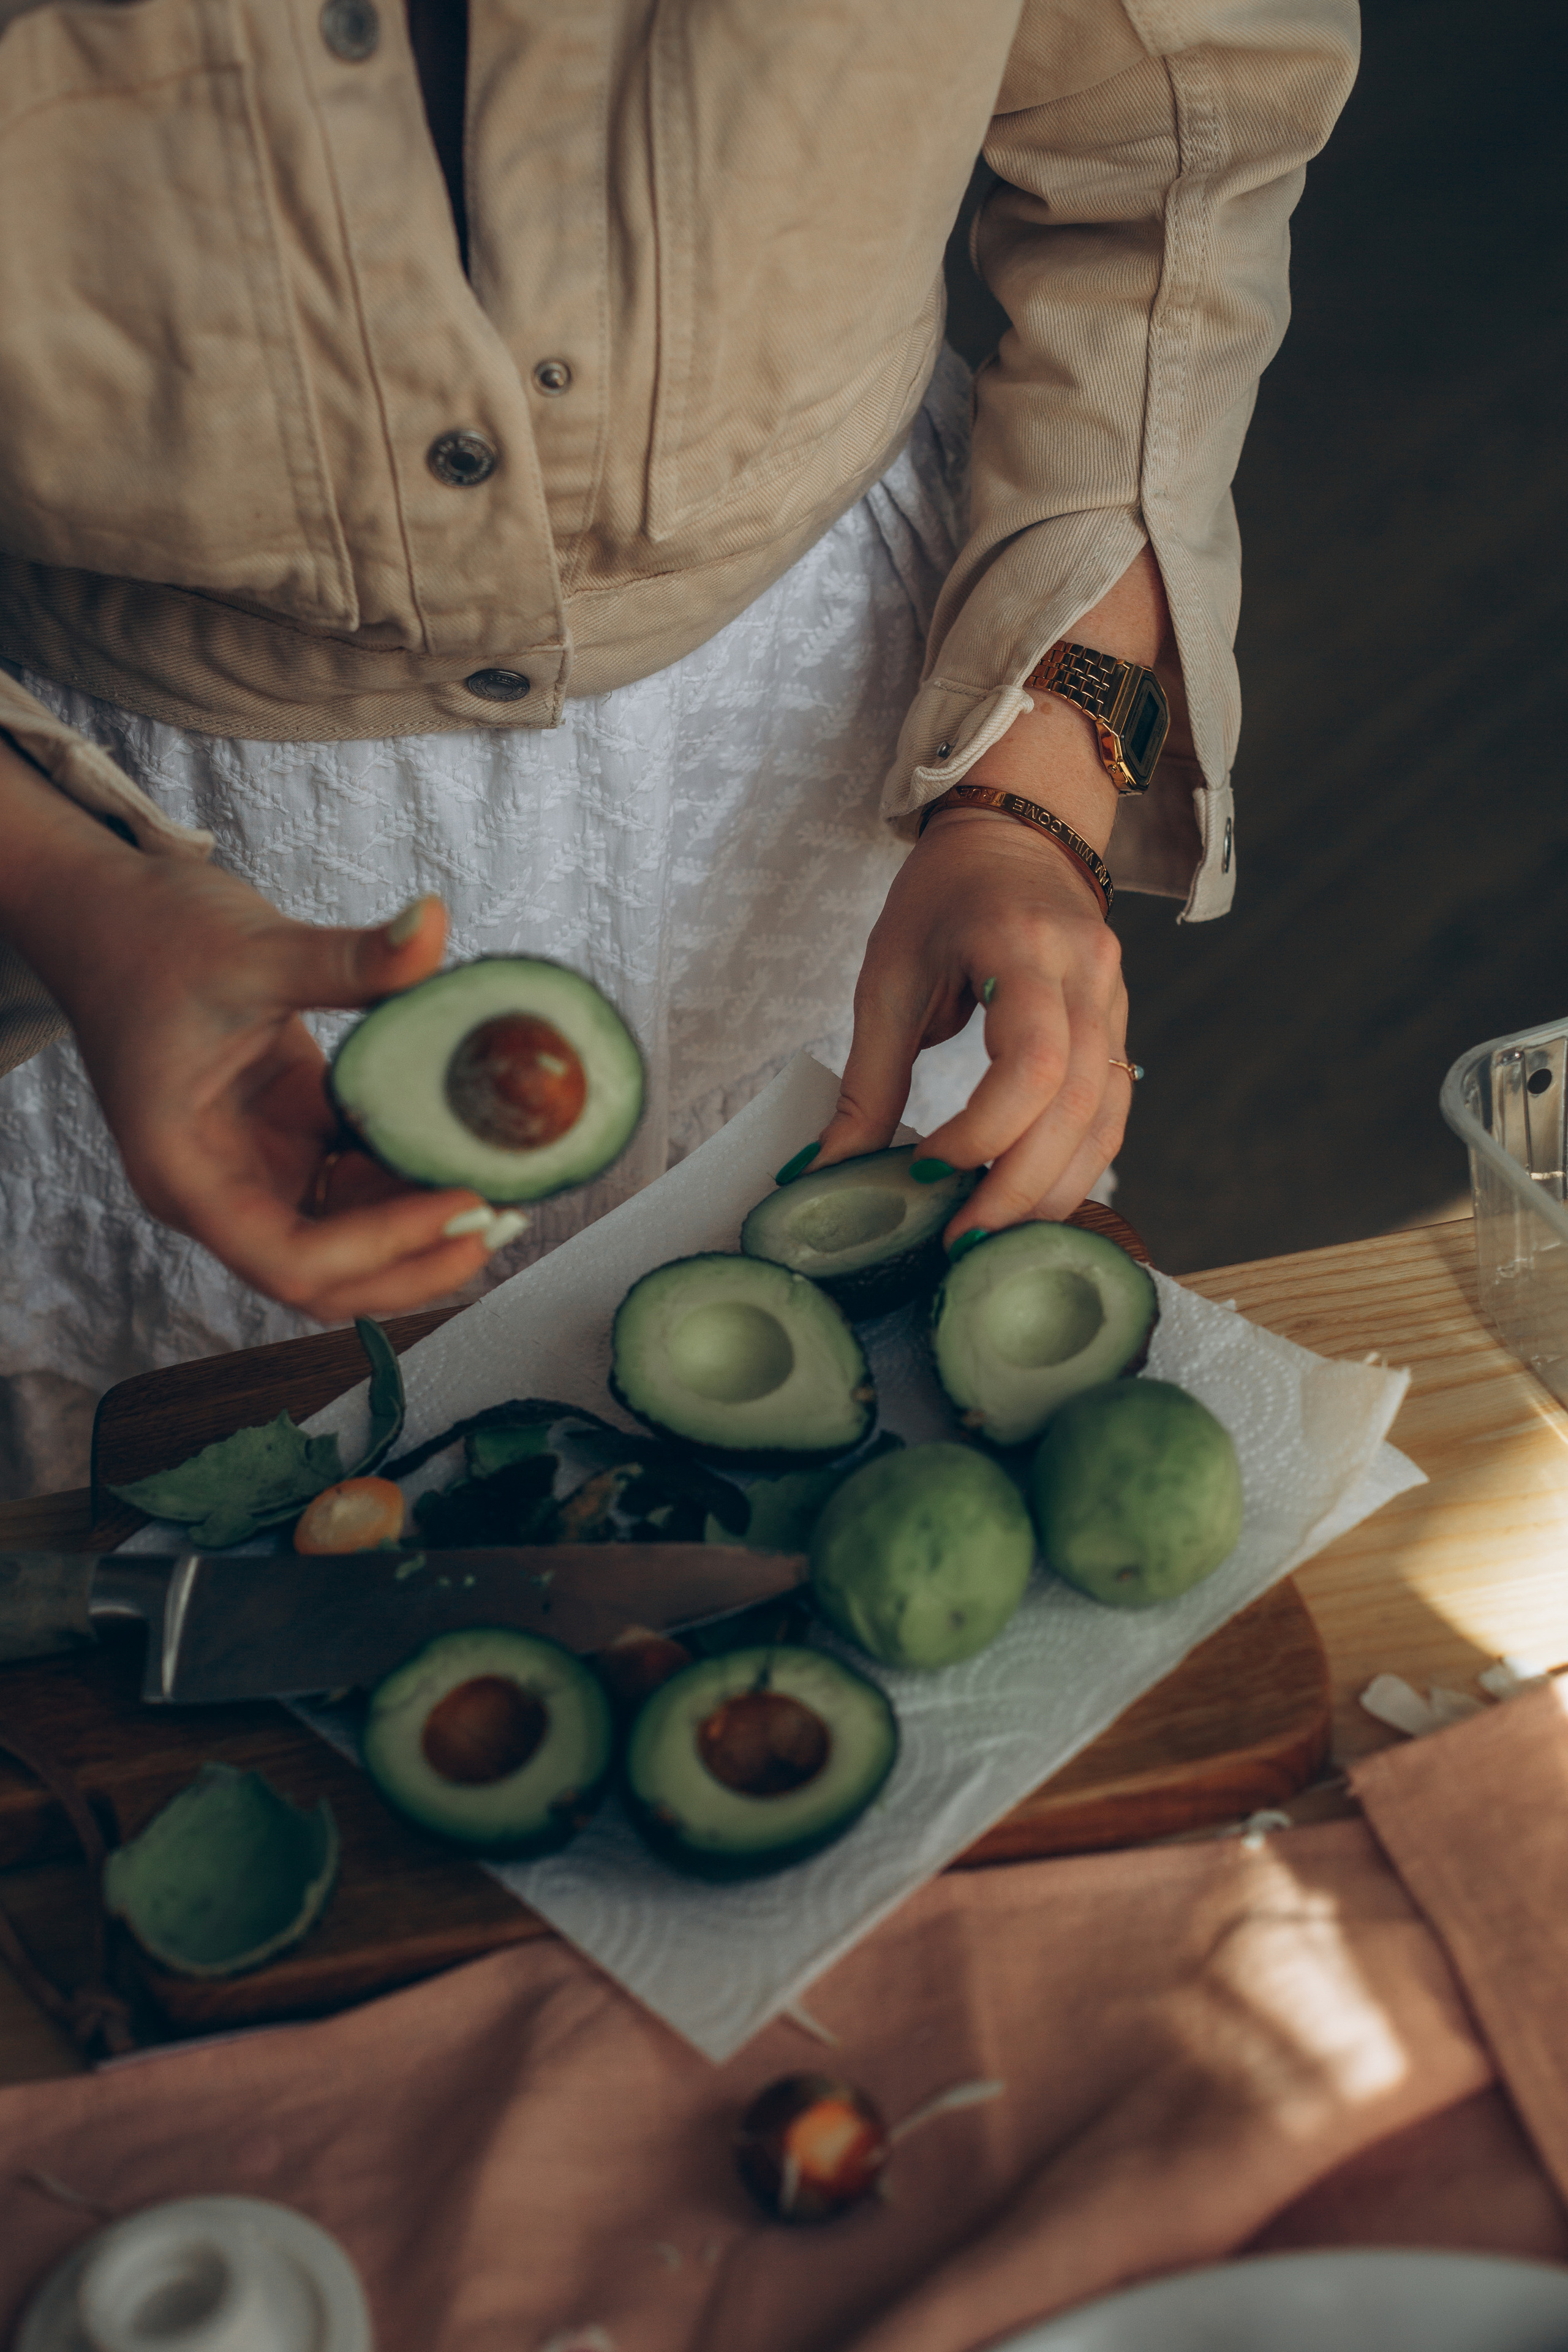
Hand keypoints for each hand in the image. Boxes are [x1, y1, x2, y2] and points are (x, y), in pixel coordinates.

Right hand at [0, 748, 496, 1318]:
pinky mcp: (287, 1137)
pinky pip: (356, 1181)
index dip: (381, 1250)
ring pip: (349, 1237)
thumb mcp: (252, 947)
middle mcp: (219, 1189)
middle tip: (503, 1220)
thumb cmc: (149, 939)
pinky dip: (409, 1175)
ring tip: (503, 1188)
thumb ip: (349, 957)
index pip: (288, 1257)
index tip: (461, 1206)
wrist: (105, 916)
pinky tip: (466, 1147)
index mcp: (187, 1171)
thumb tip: (433, 926)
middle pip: (326, 1274)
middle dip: (414, 1262)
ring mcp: (255, 1168)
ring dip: (421, 1226)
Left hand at [813, 808, 1131, 1238]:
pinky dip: (1076, 1165)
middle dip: (1020, 1185)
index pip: (1031, 1062)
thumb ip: (865, 1082)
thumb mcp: (887, 977)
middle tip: (962, 1242)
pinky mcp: (1121, 1026)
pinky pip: (1114, 1111)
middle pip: (1077, 1103)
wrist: (1015, 838)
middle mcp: (1085, 973)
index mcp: (1023, 946)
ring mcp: (1116, 999)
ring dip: (1053, 1189)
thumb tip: (821, 1175)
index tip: (928, 1170)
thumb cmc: (942, 899)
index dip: (985, 1132)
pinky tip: (1032, 1202)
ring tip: (993, 1237)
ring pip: (1106, 1117)